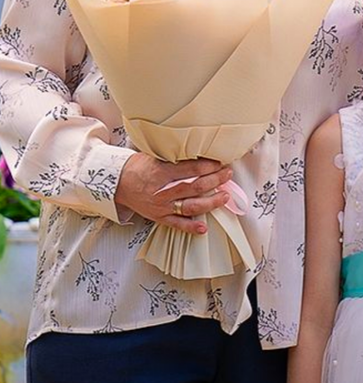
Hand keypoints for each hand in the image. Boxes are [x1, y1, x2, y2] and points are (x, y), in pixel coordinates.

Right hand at [115, 154, 231, 234]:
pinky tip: (203, 228)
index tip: (219, 163)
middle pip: (195, 186)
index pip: (190, 169)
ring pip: (190, 206)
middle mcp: (162, 191)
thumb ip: (174, 157)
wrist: (116, 183)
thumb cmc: (136, 168)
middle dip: (215, 180)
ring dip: (211, 202)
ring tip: (224, 196)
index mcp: (160, 172)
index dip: (208, 166)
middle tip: (227, 175)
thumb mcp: (153, 156)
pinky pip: (177, 224)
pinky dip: (190, 227)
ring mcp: (161, 206)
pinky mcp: (159, 217)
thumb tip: (199, 153)